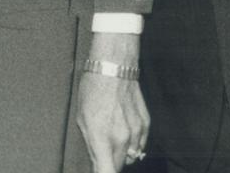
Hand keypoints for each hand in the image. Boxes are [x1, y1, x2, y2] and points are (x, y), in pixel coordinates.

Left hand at [76, 32, 147, 171]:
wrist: (114, 67)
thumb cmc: (94, 90)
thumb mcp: (83, 119)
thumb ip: (92, 145)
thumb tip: (98, 163)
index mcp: (102, 138)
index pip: (106, 172)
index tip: (99, 170)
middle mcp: (122, 138)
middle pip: (118, 166)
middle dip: (109, 162)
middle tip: (101, 150)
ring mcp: (136, 132)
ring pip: (130, 156)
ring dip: (122, 152)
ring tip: (112, 134)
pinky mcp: (146, 125)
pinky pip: (140, 144)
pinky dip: (132, 142)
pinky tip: (123, 128)